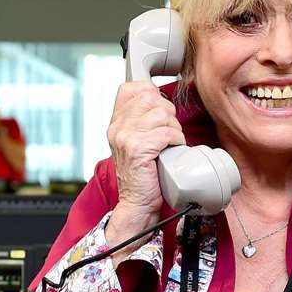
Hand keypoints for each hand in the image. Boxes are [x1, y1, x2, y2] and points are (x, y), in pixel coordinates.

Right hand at [104, 80, 185, 245]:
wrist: (137, 203)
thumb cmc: (144, 175)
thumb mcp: (137, 143)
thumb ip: (141, 122)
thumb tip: (161, 102)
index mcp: (116, 123)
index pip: (131, 88)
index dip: (151, 94)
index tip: (159, 112)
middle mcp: (117, 127)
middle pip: (150, 98)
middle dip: (167, 113)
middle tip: (169, 132)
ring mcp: (125, 138)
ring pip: (161, 115)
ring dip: (174, 128)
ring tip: (171, 143)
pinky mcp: (138, 149)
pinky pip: (166, 133)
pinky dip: (176, 140)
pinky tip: (173, 150)